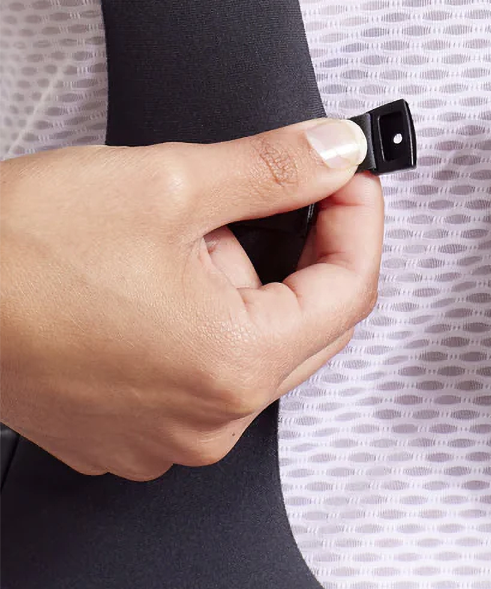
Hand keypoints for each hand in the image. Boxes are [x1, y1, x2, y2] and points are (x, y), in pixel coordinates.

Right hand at [0, 119, 382, 480]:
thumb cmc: (15, 252)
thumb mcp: (171, 183)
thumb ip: (277, 169)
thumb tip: (337, 152)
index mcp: (233, 365)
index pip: (350, 289)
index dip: (359, 218)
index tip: (349, 176)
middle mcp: (206, 421)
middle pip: (313, 324)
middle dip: (302, 250)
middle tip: (274, 192)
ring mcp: (163, 436)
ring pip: (257, 346)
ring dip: (246, 283)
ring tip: (182, 238)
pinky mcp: (125, 431)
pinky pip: (204, 371)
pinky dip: (205, 318)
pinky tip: (157, 278)